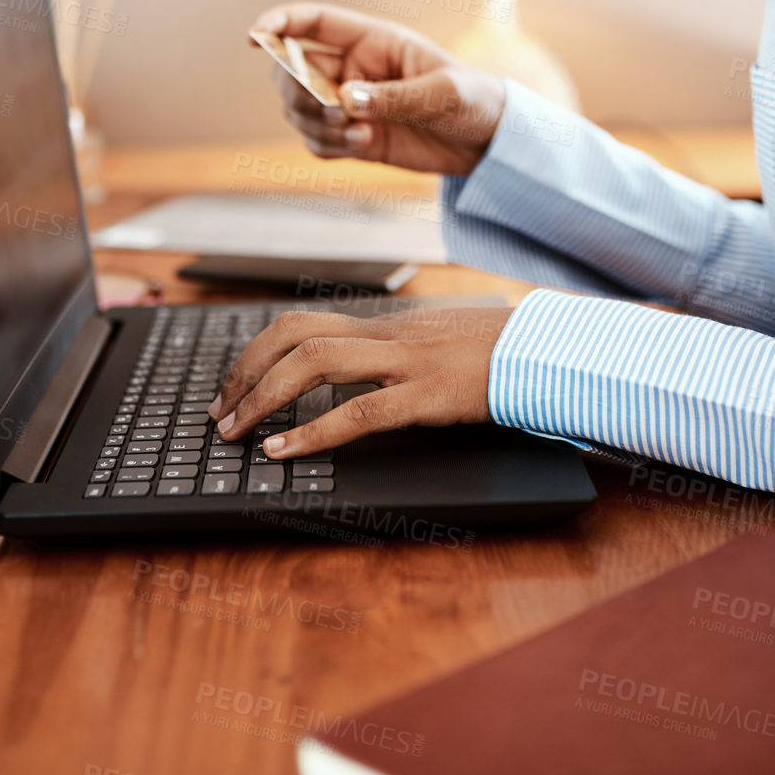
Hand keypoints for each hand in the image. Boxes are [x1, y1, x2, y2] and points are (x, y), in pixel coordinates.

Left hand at [207, 308, 514, 457]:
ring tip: (238, 432)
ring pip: (316, 362)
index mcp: (386, 328)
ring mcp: (408, 362)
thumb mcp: (436, 348)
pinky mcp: (430, 394)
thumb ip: (396, 358)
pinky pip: (360, 412)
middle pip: (296, 335)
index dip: (257, 352)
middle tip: (221, 414)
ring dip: (264, 396)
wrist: (553, 352)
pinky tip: (285, 451)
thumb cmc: (498, 356)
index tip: (232, 387)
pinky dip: (313, 433)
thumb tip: (356, 380)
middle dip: (246, 373)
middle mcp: (388, 337)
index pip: (303, 324)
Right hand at [250, 2, 505, 176]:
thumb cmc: (474, 99)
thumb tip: (345, 100)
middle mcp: (353, 68)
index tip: (254, 37)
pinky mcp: (354, 137)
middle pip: (293, 70)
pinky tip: (361, 146)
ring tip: (359, 134)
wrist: (489, 142)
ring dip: (316, 124)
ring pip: (300, 110)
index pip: (313, 23)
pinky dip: (327, 146)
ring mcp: (350, 104)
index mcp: (372, 40)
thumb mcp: (443, 93)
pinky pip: (317, 141)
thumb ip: (393, 96)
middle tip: (332, 110)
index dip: (278, 24)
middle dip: (298, 90)